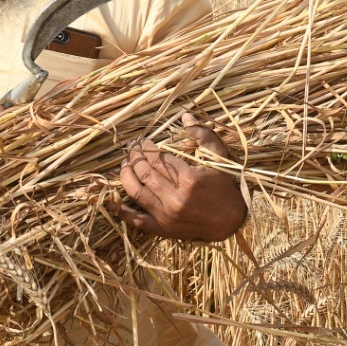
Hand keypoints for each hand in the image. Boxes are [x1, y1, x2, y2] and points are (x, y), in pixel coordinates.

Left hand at [118, 113, 246, 243]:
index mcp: (189, 179)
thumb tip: (185, 116)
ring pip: (136, 192)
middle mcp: (175, 198)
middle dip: (134, 157)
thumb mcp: (219, 157)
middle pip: (144, 173)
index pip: (158, 159)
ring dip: (126, 176)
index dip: (146, 148)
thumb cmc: (225, 185)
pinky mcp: (163, 229)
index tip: (143, 142)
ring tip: (125, 165)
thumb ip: (202, 135)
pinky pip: (137, 220)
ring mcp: (167, 215)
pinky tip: (115, 199)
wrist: (231, 220)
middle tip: (131, 149)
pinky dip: (123, 211)